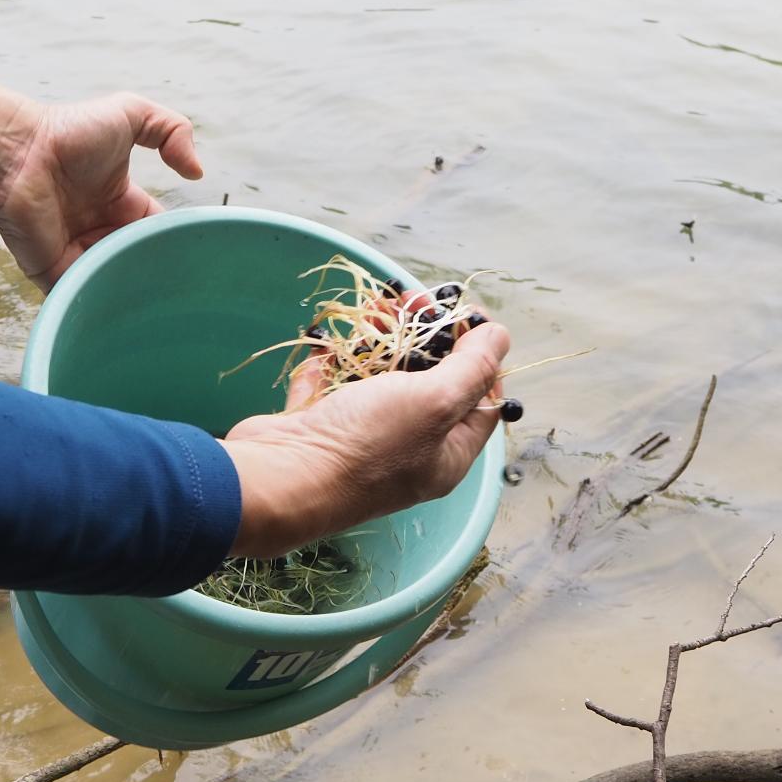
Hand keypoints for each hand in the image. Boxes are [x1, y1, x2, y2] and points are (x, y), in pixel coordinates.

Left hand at [0, 79, 202, 288]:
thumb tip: (198, 173)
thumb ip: (172, 130)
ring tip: (158, 304)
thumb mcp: (131, 113)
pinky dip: (101, 304)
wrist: (16, 152)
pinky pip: (83, 296)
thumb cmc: (66, 131)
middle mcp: (101, 231)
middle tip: (181, 288)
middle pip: (139, 262)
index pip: (157, 232)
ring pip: (115, 283)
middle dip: (158, 273)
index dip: (174, 242)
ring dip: (133, 290)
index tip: (195, 255)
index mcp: (122, 204)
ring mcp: (78, 254)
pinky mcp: (54, 273)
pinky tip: (123, 309)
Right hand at [219, 320, 510, 556]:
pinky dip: (332, 363)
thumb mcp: (435, 401)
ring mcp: (362, 441)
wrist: (281, 479)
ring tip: (372, 310)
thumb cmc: (366, 446)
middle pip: (429, 383)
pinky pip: (332, 388)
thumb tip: (501, 337)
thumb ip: (472, 367)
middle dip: (423, 338)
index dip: (480, 357)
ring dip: (377, 342)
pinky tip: (328, 345)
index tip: (465, 316)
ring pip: (379, 380)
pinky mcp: (320, 429)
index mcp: (446, 454)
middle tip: (411, 302)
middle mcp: (409, 451)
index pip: (481, 401)